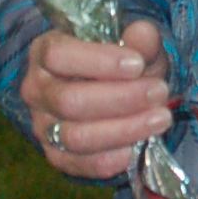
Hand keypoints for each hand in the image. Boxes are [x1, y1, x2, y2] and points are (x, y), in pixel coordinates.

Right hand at [18, 19, 173, 179]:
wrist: (112, 94)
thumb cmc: (119, 63)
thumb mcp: (133, 45)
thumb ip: (139, 39)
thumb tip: (142, 34)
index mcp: (45, 52)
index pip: (58, 55)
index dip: (99, 61)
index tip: (137, 64)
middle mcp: (37, 90)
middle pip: (69, 100)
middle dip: (121, 98)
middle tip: (159, 91)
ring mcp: (42, 126)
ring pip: (75, 136)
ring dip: (124, 129)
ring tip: (160, 118)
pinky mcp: (56, 156)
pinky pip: (81, 164)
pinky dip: (113, 158)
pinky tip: (140, 145)